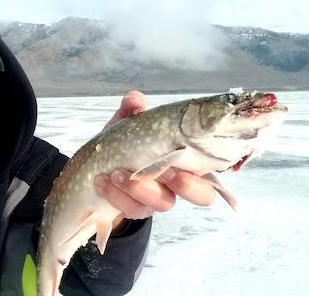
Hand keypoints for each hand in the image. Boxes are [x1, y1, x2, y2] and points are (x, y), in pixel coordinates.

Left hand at [95, 90, 217, 224]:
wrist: (97, 169)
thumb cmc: (123, 143)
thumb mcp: (127, 124)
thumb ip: (132, 111)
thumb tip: (135, 99)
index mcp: (185, 158)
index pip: (212, 163)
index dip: (211, 162)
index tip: (188, 150)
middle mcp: (179, 182)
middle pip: (203, 195)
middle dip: (188, 186)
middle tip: (167, 172)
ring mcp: (159, 199)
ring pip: (164, 203)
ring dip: (141, 187)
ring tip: (117, 173)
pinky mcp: (138, 210)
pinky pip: (134, 209)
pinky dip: (117, 194)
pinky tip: (102, 181)